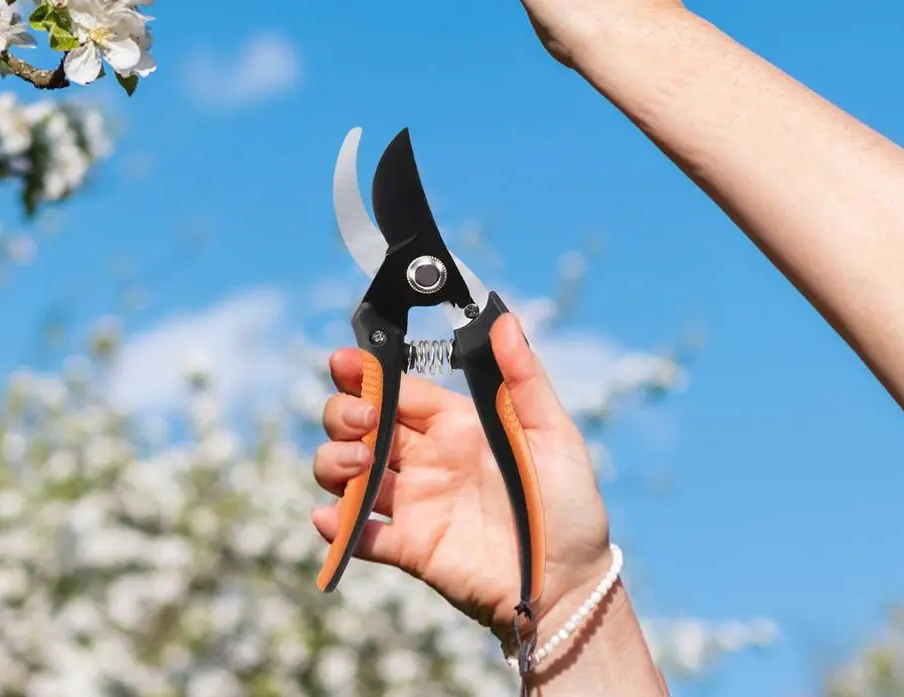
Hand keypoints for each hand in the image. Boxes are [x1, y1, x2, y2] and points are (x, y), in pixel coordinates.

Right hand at [311, 312, 612, 643]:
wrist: (569, 583)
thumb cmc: (569, 503)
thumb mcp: (553, 433)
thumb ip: (524, 378)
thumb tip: (505, 319)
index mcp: (455, 425)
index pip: (399, 389)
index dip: (368, 373)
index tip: (344, 361)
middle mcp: (427, 459)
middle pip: (362, 424)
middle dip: (345, 413)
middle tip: (363, 421)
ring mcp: (415, 503)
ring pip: (350, 473)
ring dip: (336, 462)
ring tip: (359, 465)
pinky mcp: (410, 548)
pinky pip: (361, 536)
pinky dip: (339, 528)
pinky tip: (333, 518)